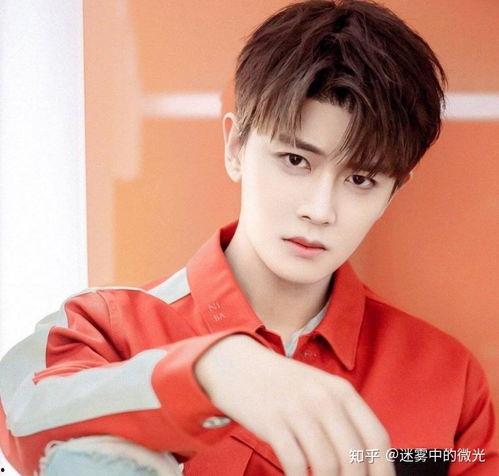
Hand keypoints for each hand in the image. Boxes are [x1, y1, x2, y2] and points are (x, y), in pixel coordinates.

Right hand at [195, 335, 394, 475]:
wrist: (239, 364)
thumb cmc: (281, 383)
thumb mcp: (318, 389)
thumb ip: (341, 418)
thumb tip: (362, 462)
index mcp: (342, 391)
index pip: (377, 439)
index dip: (383, 471)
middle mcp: (324, 399)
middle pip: (355, 457)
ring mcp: (298, 409)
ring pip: (328, 465)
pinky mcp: (273, 421)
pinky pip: (295, 463)